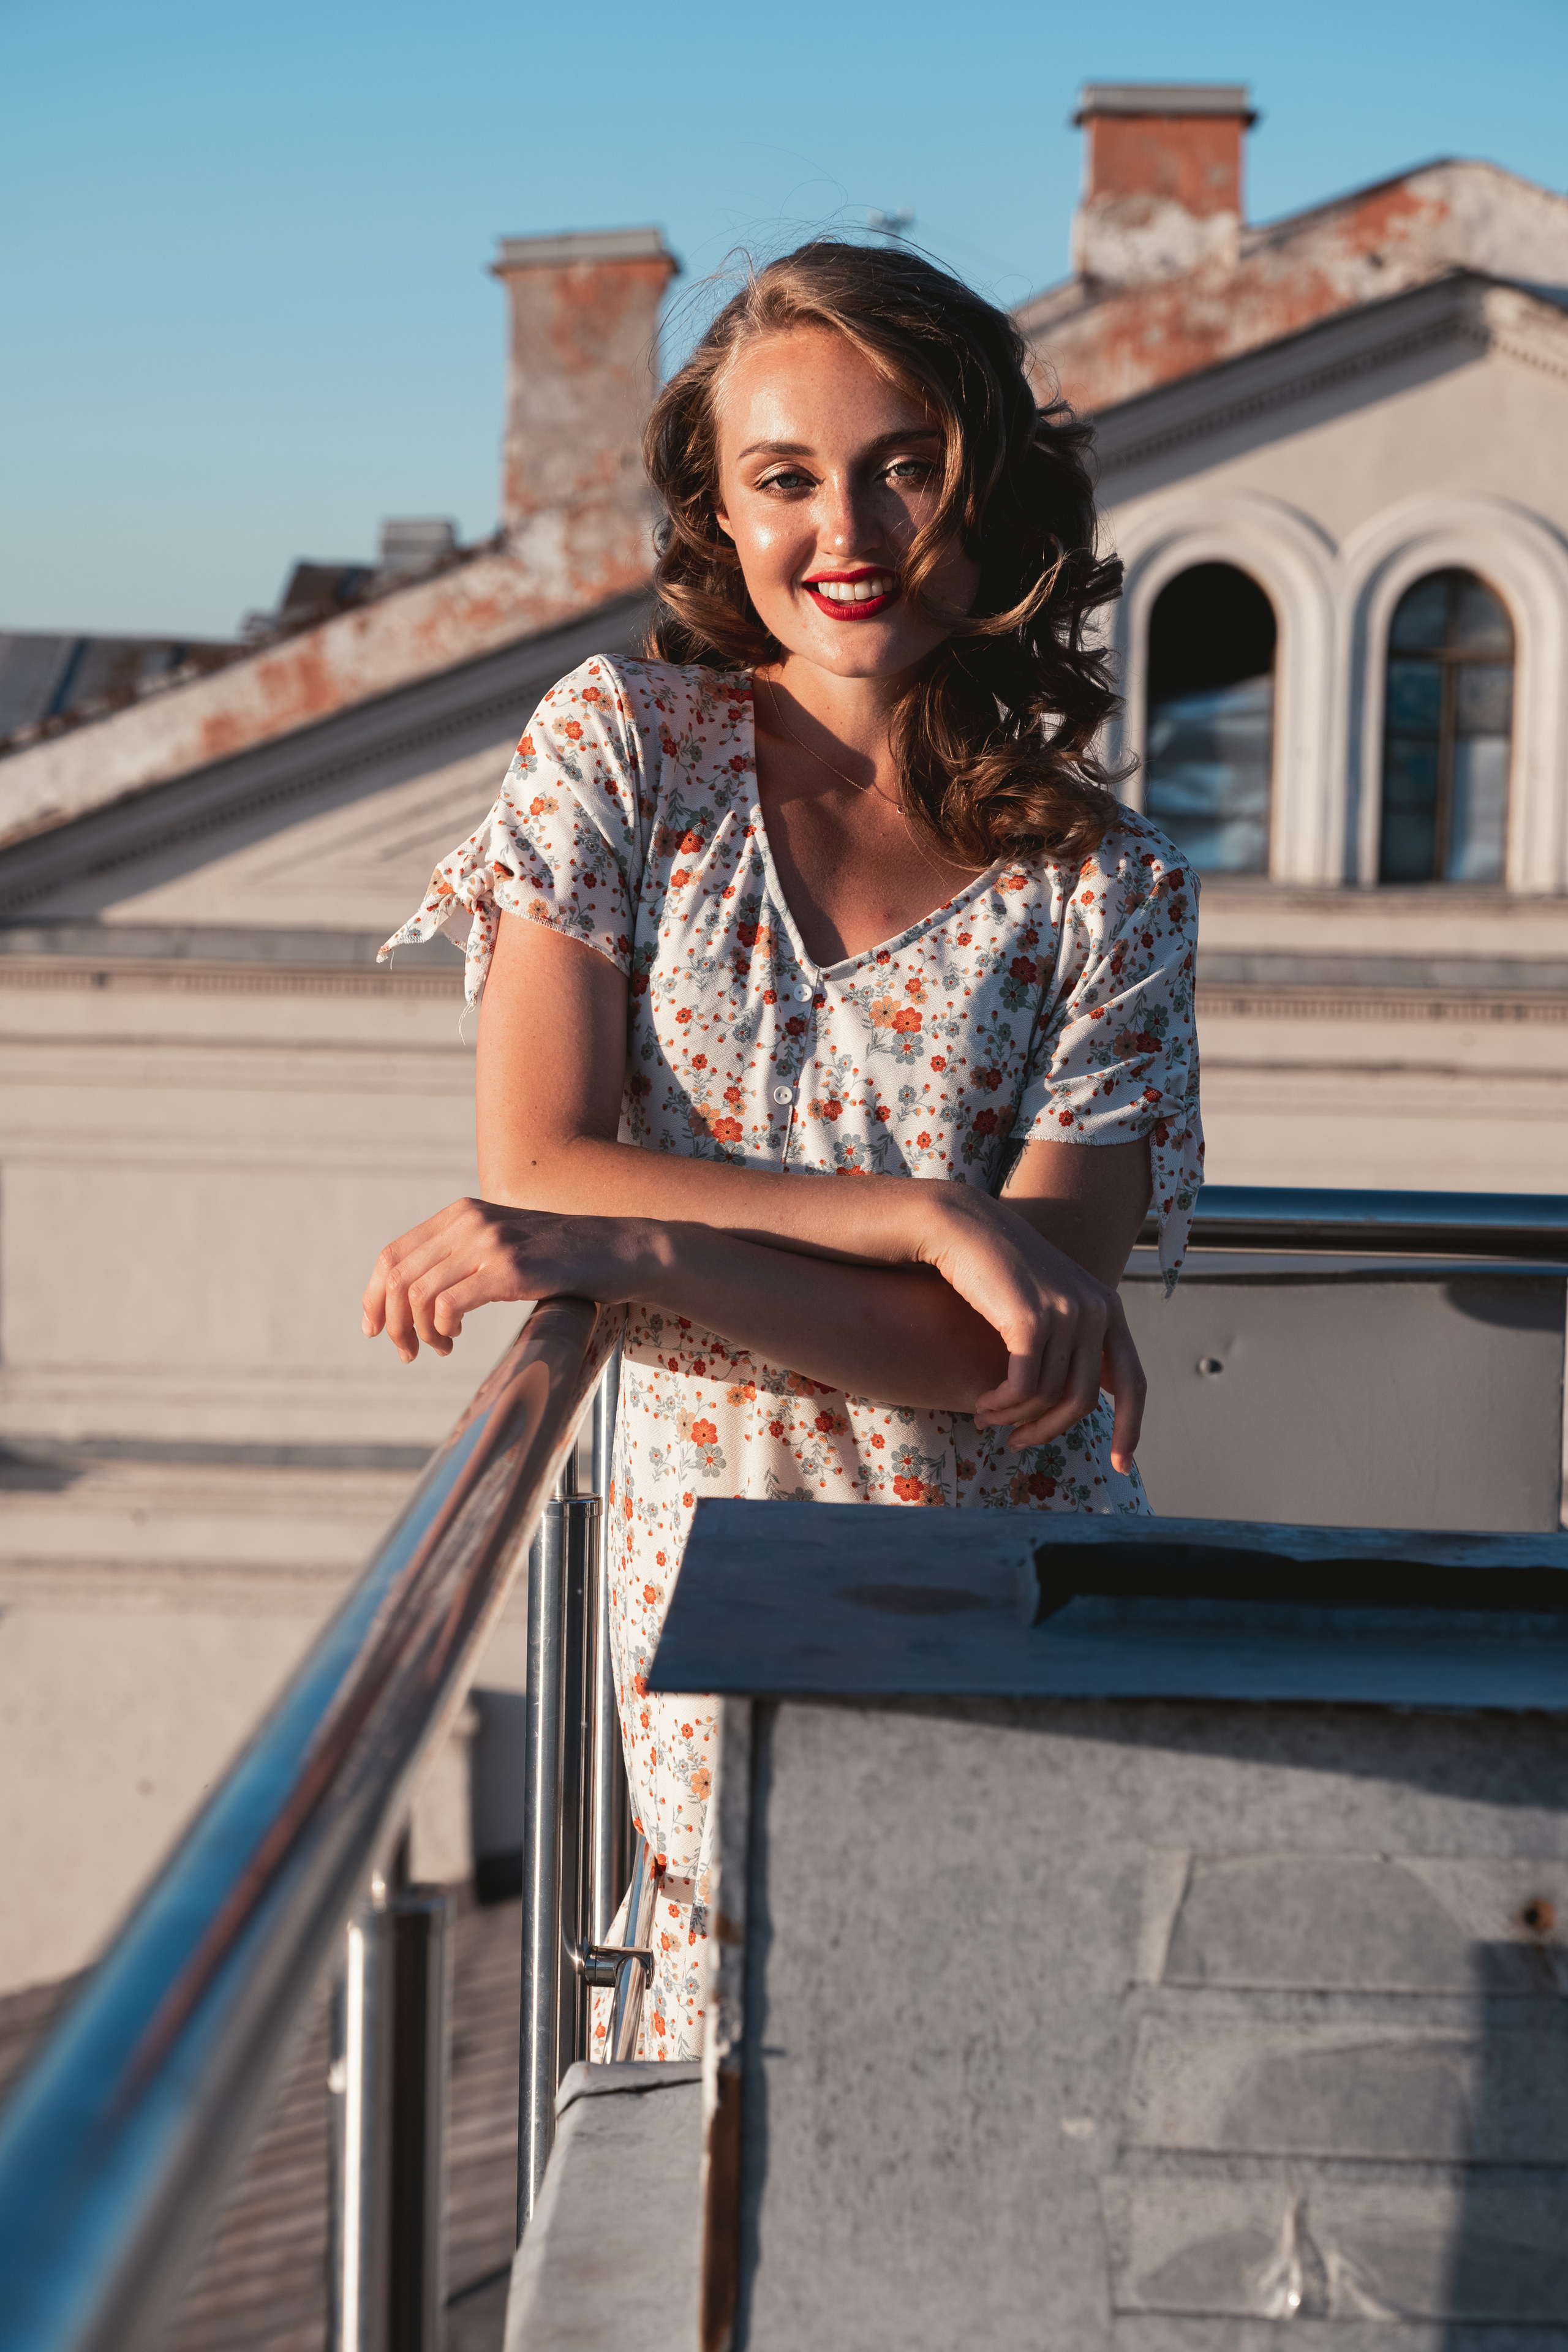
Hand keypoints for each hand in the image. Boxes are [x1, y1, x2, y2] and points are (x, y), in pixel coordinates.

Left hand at [362, 1197, 646, 1361]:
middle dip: (390, 1322)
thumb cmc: (562, 1258)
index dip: (373, 1295)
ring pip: (417, 1294)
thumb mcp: (503, 1246)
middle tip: (406, 1352)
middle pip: (396, 1276)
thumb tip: (416, 1298)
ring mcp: (488, 1243)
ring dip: (417, 1332)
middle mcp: (468, 1221)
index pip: (392, 1254)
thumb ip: (463, 1257)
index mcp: (461, 1213)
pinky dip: (441, 1329)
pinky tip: (455, 1338)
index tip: (374, 1329)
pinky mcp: (509, 1269)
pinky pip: (447, 1304)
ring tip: (438, 1349)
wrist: (616, 1250)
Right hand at [916, 1190, 1146, 1469]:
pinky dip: (1002, 1405)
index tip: (1121, 1465)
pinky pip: (1022, 1387)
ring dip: (1014, 1418)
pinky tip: (984, 1405)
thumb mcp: (1050, 1303)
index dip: (1131, 1429)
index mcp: (1109, 1309)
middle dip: (1048, 1431)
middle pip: (1082, 1400)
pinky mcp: (1032, 1319)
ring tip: (987, 1418)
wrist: (963, 1229)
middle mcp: (1096, 1310)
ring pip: (1047, 1396)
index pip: (1133, 1382)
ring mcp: (1066, 1313)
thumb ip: (1073, 1341)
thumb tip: (1082, 1399)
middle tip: (1018, 1443)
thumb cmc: (999, 1271)